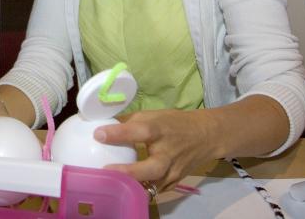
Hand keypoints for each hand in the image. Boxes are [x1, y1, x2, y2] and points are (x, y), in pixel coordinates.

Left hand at [94, 109, 218, 192]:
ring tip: (111, 184)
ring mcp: (173, 171)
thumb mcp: (153, 115)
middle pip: (152, 167)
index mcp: (160, 130)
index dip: (119, 134)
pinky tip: (126, 189)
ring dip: (133, 186)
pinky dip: (141, 190)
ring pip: (154, 185)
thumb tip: (103, 126)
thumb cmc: (174, 123)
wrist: (206, 136)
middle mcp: (167, 152)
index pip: (140, 131)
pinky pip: (156, 190)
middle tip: (106, 171)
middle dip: (129, 172)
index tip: (98, 135)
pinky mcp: (174, 182)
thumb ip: (129, 122)